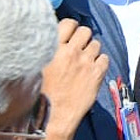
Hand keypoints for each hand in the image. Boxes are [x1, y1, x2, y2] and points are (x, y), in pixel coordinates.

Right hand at [40, 19, 108, 139]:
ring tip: (85, 60)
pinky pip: (105, 58)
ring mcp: (85, 62)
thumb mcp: (34, 65)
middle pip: (85, 31)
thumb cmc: (39, 94)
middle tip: (80, 47)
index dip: (71, 27)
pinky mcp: (96, 75)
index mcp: (52, 46)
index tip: (71, 34)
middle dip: (83, 37)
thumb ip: (44, 50)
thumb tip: (50, 41)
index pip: (68, 23)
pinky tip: (93, 69)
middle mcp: (70, 51)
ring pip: (96, 44)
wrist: (52, 115)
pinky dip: (101, 62)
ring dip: (92, 50)